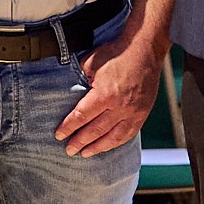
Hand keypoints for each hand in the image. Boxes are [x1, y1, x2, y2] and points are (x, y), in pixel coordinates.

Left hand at [55, 29, 163, 157]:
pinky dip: (116, 142)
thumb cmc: (116, 53)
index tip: (59, 135)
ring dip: (98, 147)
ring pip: (113, 136)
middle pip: (95, 130)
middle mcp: (120, 107)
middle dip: (80, 142)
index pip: (81, 116)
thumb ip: (80, 79)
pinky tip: (108, 146)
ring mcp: (133, 112)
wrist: (144, 50)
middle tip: (69, 150)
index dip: (69, 127)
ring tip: (85, 153)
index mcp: (105, 94)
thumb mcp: (90, 63)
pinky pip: (129, 133)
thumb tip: (70, 91)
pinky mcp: (142, 113)